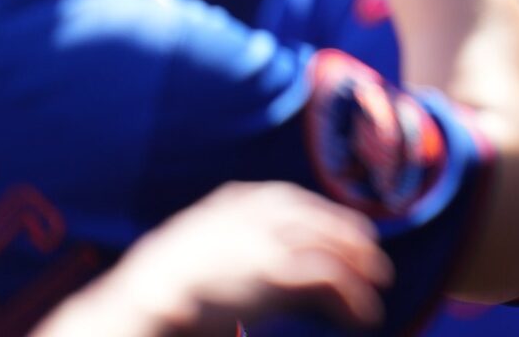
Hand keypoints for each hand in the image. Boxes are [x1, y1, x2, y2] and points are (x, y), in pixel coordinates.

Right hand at [44, 182, 392, 334]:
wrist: (142, 294)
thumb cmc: (160, 281)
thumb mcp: (195, 247)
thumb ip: (229, 245)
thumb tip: (255, 267)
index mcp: (237, 202)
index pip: (295, 203)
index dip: (327, 219)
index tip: (347, 233)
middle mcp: (261, 213)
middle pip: (324, 222)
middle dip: (353, 242)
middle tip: (374, 263)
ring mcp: (271, 239)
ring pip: (336, 250)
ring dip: (362, 273)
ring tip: (377, 291)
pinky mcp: (279, 272)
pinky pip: (334, 281)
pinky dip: (355, 299)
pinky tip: (364, 316)